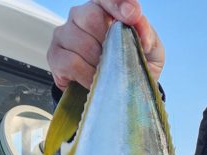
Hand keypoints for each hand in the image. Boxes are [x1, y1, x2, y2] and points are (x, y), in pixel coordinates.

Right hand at [47, 1, 164, 89]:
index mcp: (103, 9)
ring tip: (107, 73)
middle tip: (118, 59)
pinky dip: (87, 76)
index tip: (133, 16)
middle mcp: (80, 15)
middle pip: (90, 16)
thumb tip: (138, 24)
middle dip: (109, 42)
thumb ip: (147, 33)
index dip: (118, 4)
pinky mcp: (55, 55)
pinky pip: (70, 63)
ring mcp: (64, 34)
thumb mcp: (150, 51)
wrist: (117, 93)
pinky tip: (94, 81)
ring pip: (80, 42)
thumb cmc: (132, 66)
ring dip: (99, 63)